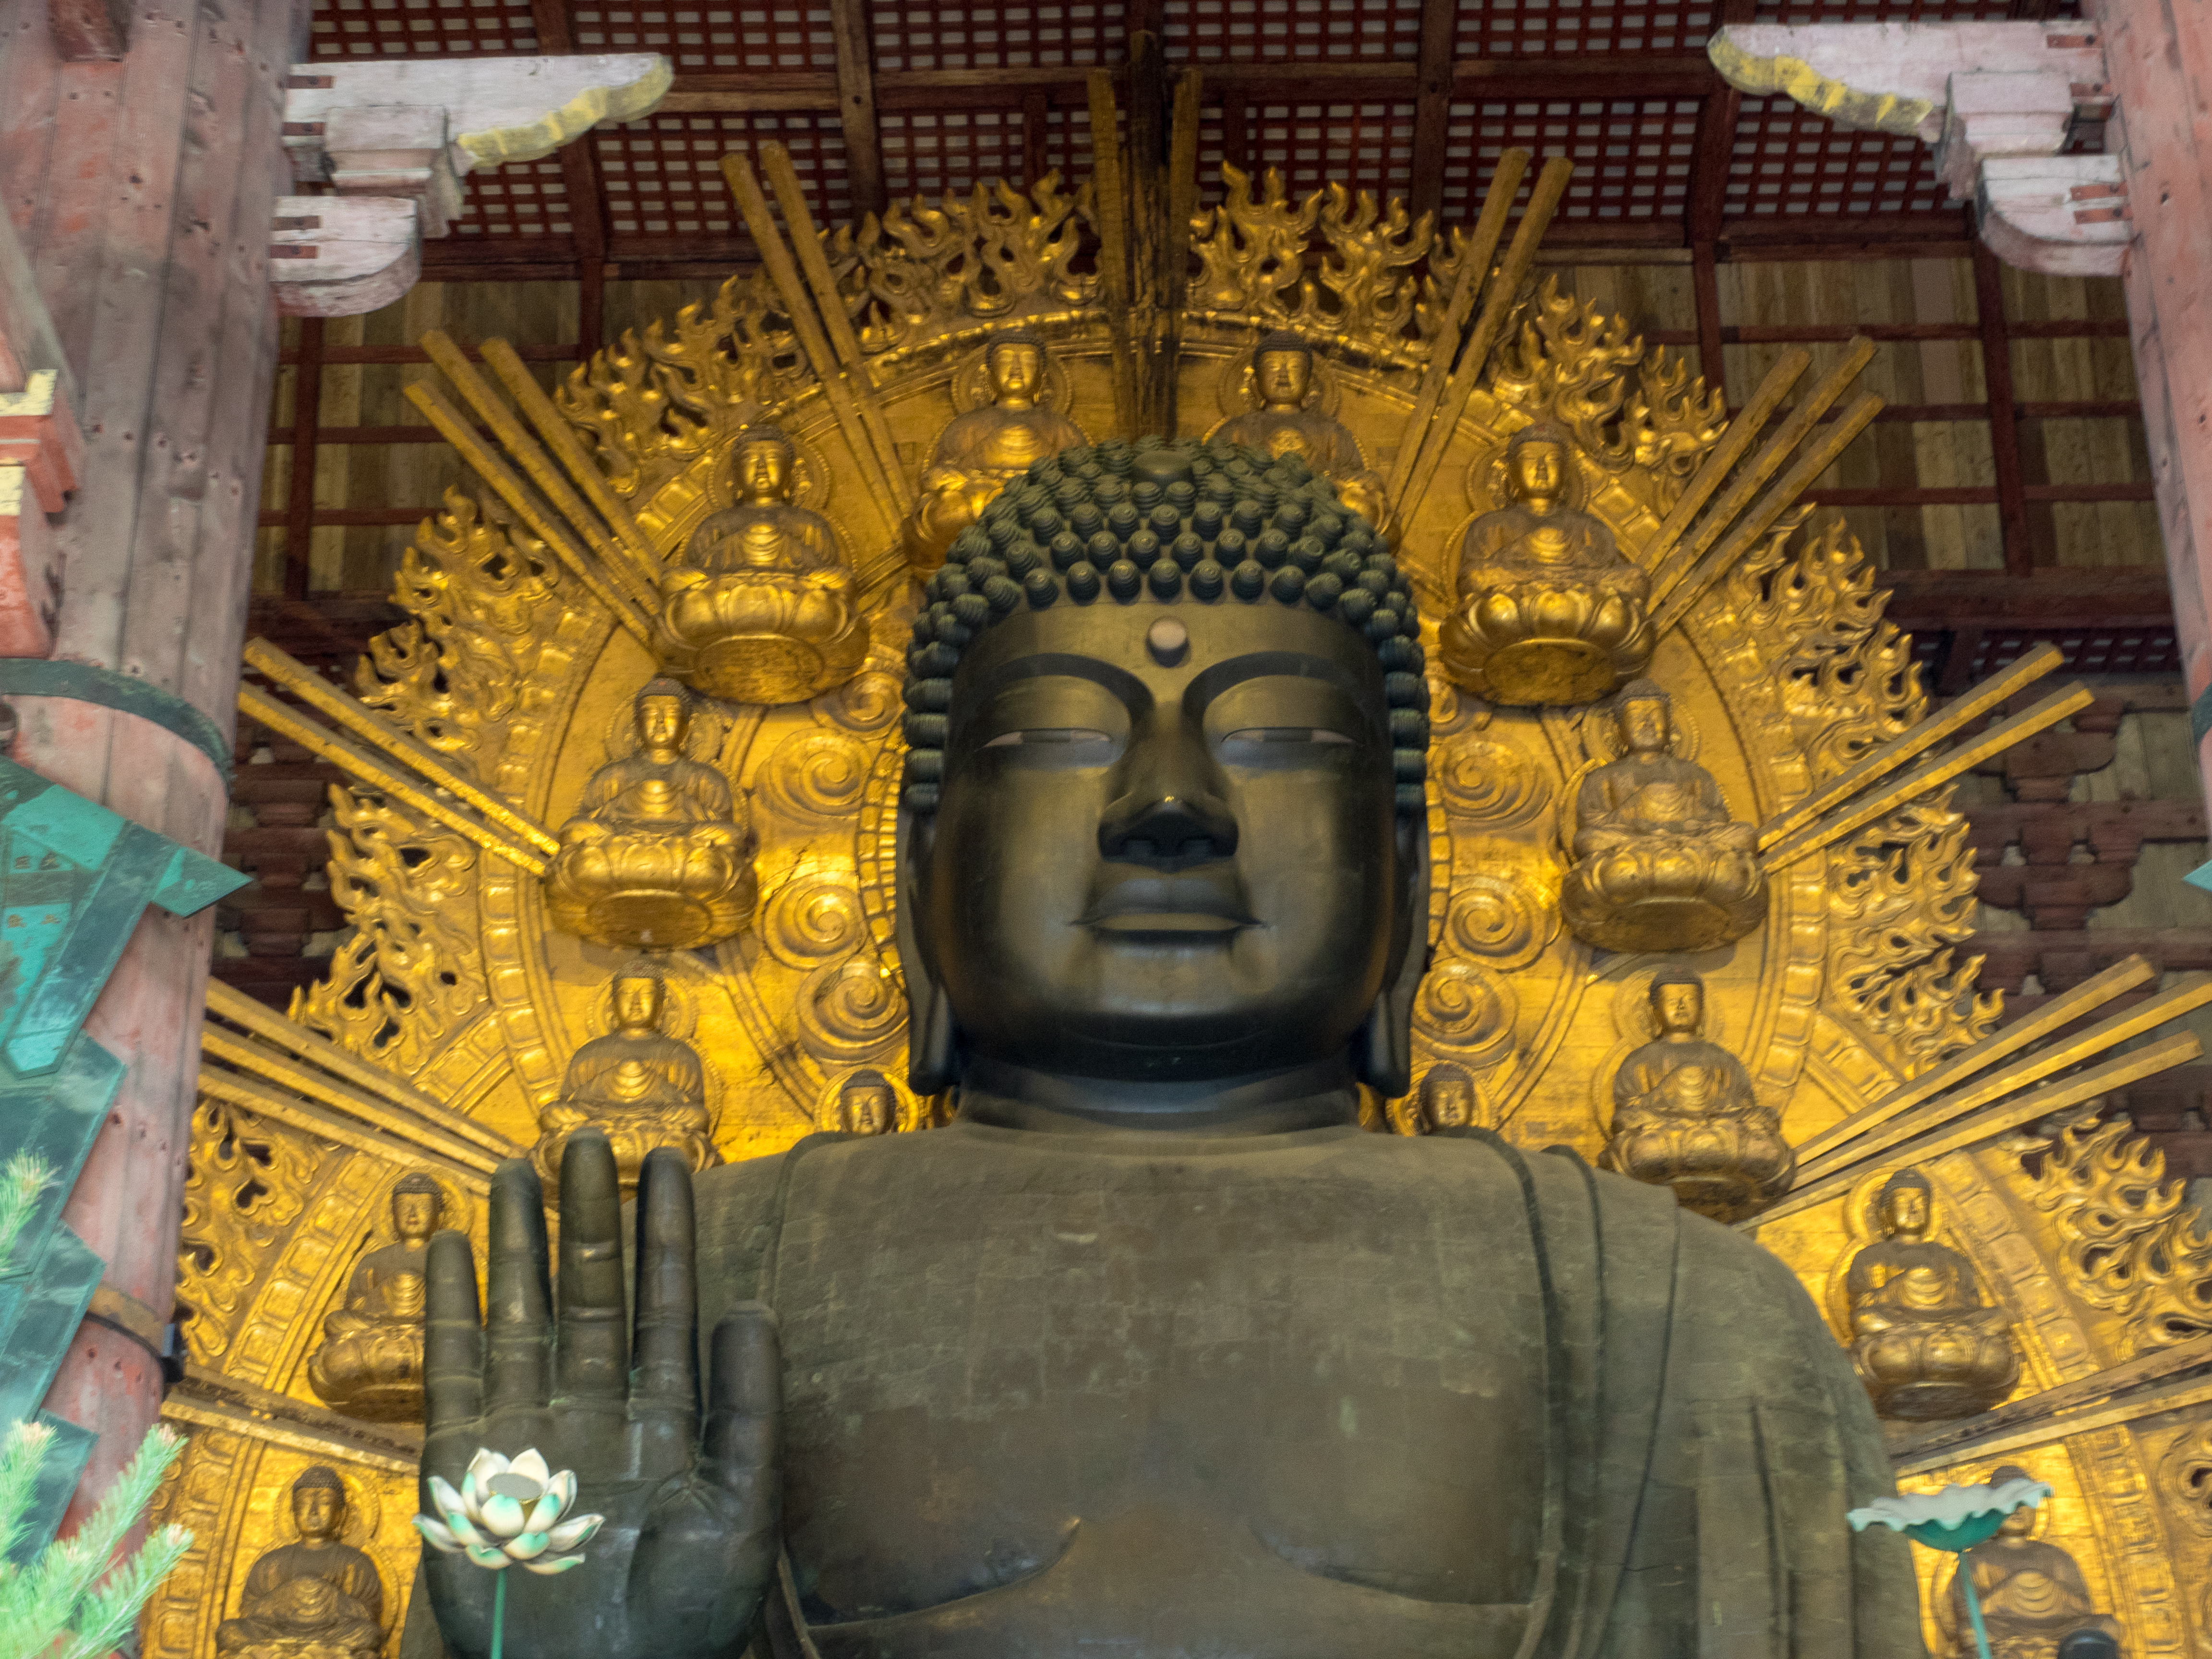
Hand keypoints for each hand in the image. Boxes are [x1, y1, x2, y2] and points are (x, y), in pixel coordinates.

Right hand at [420, 1132, 779, 1658]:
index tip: (667, 1158)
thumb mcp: (741, 1509)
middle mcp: (597, 1409)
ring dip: (518, 1243)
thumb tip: (749, 1306)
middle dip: (588, 1216)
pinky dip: (450, 1311)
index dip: (665, 1231)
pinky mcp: (467, 1466)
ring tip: (514, 1168)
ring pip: (522, 1314)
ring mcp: (530, 1432)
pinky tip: (448, 1251)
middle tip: (584, 1136)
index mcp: (667, 1417)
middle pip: (589, 1291)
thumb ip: (747, 1409)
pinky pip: (456, 1371)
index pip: (666, 1301)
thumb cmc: (687, 1619)